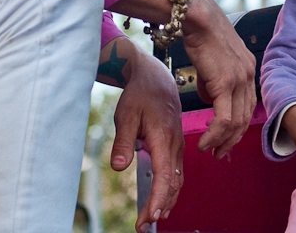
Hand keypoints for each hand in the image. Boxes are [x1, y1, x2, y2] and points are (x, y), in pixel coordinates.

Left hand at [102, 39, 183, 232]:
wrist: (155, 77)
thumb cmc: (139, 94)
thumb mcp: (125, 114)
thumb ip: (123, 141)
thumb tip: (118, 167)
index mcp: (164, 137)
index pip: (164, 176)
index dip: (158, 199)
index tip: (149, 217)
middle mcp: (175, 144)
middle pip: (172, 183)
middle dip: (160, 206)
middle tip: (143, 225)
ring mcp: (177, 145)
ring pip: (176, 179)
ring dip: (166, 201)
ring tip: (151, 219)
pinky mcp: (175, 145)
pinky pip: (176, 172)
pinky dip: (169, 189)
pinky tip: (161, 201)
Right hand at [179, 0, 256, 158]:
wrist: (195, 15)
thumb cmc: (198, 33)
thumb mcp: (212, 59)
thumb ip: (214, 79)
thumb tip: (209, 97)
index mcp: (248, 68)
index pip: (248, 105)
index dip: (238, 126)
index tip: (226, 139)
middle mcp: (249, 74)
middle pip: (246, 117)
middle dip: (233, 139)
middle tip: (219, 153)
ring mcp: (240, 79)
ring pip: (236, 122)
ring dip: (223, 141)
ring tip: (210, 151)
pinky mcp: (226, 82)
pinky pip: (224, 118)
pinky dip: (215, 134)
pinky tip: (206, 142)